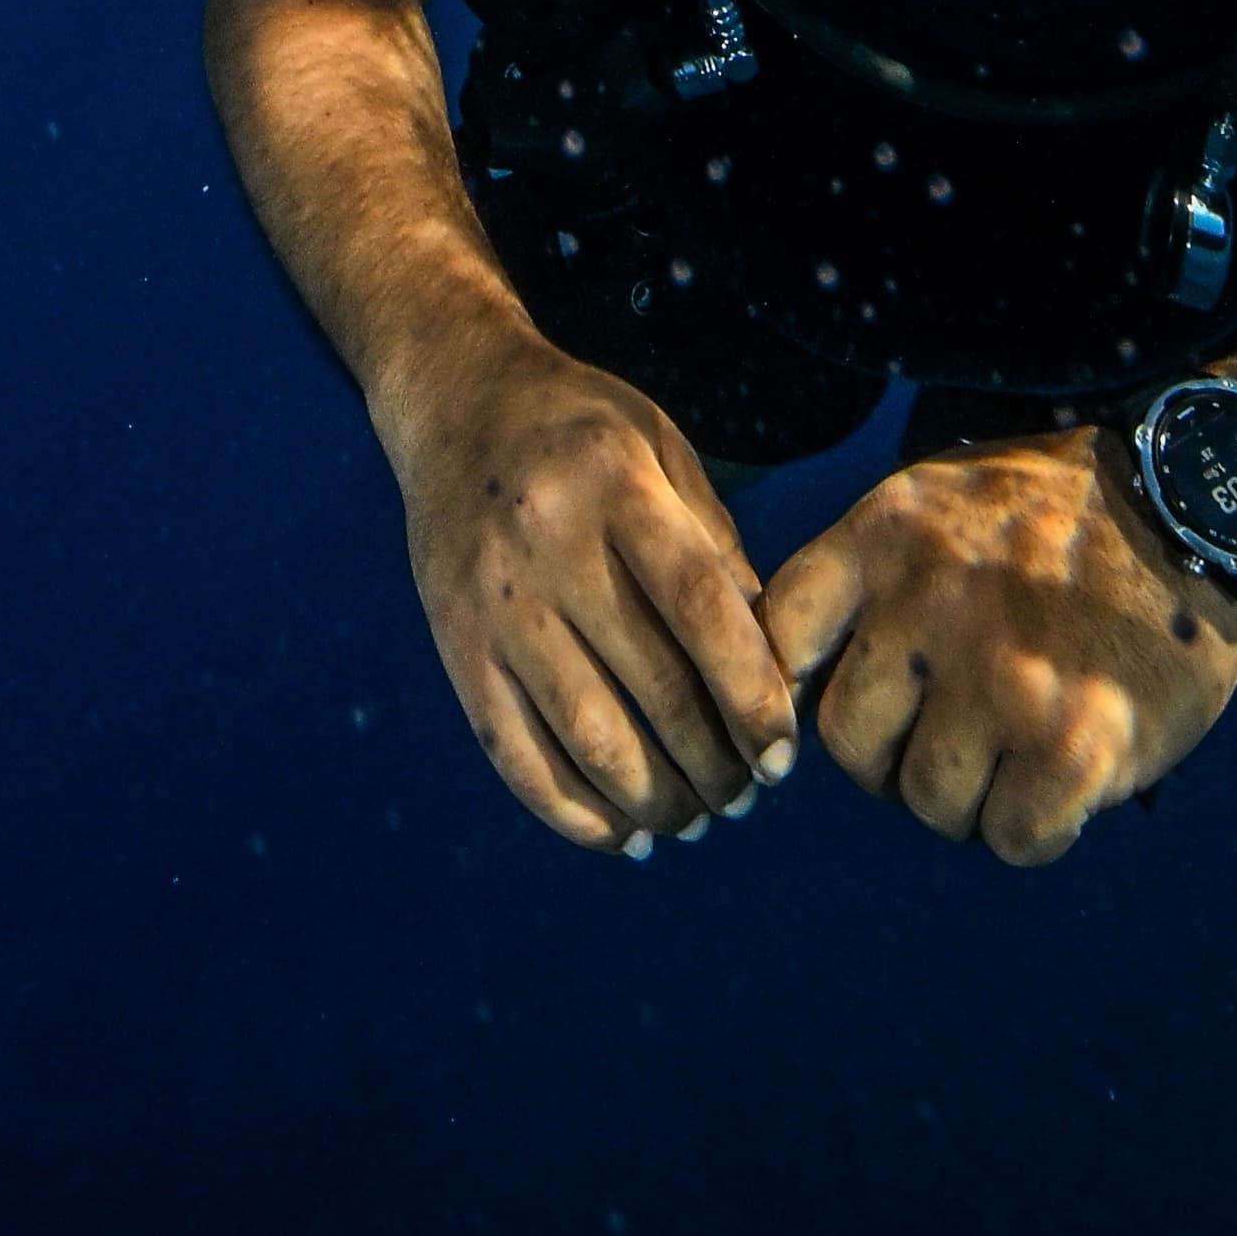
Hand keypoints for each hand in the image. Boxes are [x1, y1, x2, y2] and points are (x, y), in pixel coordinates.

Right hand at [379, 325, 800, 854]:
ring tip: (698, 817)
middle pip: (652, 686)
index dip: (750, 694)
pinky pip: (516, 756)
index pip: (698, 607)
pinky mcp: (455, 647)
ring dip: (657, 801)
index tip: (782, 755)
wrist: (454, 400)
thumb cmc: (583, 429)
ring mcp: (494, 602)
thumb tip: (768, 670)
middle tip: (748, 796)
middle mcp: (548, 545)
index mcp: (614, 484)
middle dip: (715, 764)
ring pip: (589, 738)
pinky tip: (625, 835)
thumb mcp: (662, 449)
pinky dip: (576, 815)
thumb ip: (717, 548)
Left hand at [761, 432, 1236, 863]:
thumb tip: (790, 688)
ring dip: (966, 798)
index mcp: (885, 534)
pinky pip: (1010, 837)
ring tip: (1015, 753)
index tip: (825, 715)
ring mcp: (1002, 677)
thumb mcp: (937, 499)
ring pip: (928, 798)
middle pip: (847, 740)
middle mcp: (930, 604)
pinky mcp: (1074, 743)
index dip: (790, 693)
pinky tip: (1063, 783)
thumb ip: (867, 577)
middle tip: (947, 740)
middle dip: (889, 759)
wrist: (1194, 505)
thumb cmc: (1056, 516)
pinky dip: (1032, 829)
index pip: (780, 636)